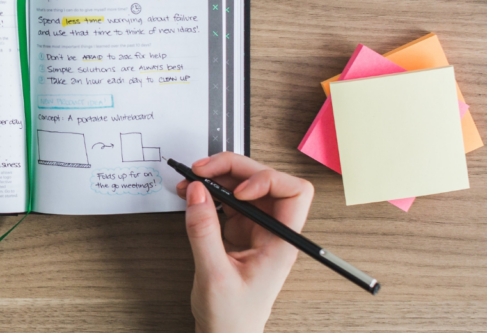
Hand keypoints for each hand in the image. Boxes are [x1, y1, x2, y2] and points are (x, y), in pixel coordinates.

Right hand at [176, 152, 313, 332]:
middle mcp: (273, 232)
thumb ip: (203, 231)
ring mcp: (256, 229)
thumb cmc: (232, 318)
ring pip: (246, 186)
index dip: (267, 181)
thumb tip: (197, 192)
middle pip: (266, 181)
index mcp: (281, 243)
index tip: (238, 191)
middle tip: (203, 170)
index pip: (294, 193)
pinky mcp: (240, 231)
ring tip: (192, 179)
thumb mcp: (214, 275)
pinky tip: (193, 194)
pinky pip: (228, 199)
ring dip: (220, 176)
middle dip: (235, 168)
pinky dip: (211, 191)